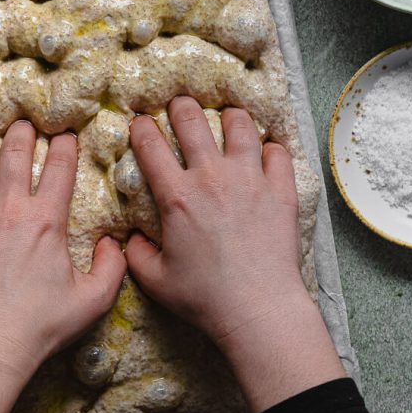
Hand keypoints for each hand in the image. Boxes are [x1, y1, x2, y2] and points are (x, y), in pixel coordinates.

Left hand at [0, 123, 125, 381]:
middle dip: (21, 132)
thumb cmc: (43, 323)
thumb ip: (112, 267)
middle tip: (23, 123)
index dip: (66, 145)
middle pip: (14, 154)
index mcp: (47, 220)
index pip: (60, 167)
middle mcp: (9, 210)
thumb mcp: (94, 299)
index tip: (67, 135)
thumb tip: (112, 243)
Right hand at [126, 97, 307, 350]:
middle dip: (181, 105)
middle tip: (179, 104)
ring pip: (240, 126)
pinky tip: (266, 152)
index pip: (151, 146)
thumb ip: (135, 253)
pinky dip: (271, 148)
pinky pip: (278, 153)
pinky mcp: (281, 191)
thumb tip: (130, 236)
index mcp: (177, 197)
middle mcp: (212, 178)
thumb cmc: (204, 298)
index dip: (140, 128)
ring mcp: (250, 180)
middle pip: (192, 121)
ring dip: (230, 116)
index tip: (139, 123)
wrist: (256, 309)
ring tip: (227, 115)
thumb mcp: (154, 280)